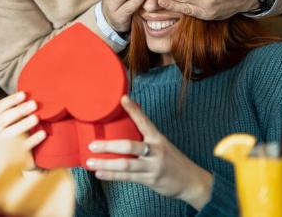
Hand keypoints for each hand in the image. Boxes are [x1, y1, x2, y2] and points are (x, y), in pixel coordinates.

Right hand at [0, 91, 46, 164]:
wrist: (19, 162)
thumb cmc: (20, 135)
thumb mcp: (15, 122)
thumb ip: (19, 111)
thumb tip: (33, 92)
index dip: (11, 100)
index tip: (24, 94)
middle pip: (4, 119)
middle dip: (19, 111)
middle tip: (34, 104)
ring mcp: (1, 147)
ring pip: (9, 133)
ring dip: (23, 124)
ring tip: (37, 118)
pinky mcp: (13, 159)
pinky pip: (22, 148)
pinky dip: (33, 140)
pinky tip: (43, 133)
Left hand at [85, 96, 212, 210]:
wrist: (192, 181)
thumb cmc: (173, 160)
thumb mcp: (162, 145)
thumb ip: (146, 138)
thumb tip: (125, 125)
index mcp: (157, 138)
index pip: (144, 121)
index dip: (133, 110)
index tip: (123, 99)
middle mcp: (155, 151)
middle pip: (129, 147)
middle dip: (109, 145)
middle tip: (93, 145)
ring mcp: (152, 166)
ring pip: (126, 165)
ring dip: (106, 163)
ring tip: (90, 162)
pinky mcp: (150, 180)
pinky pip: (127, 178)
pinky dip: (112, 175)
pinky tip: (100, 173)